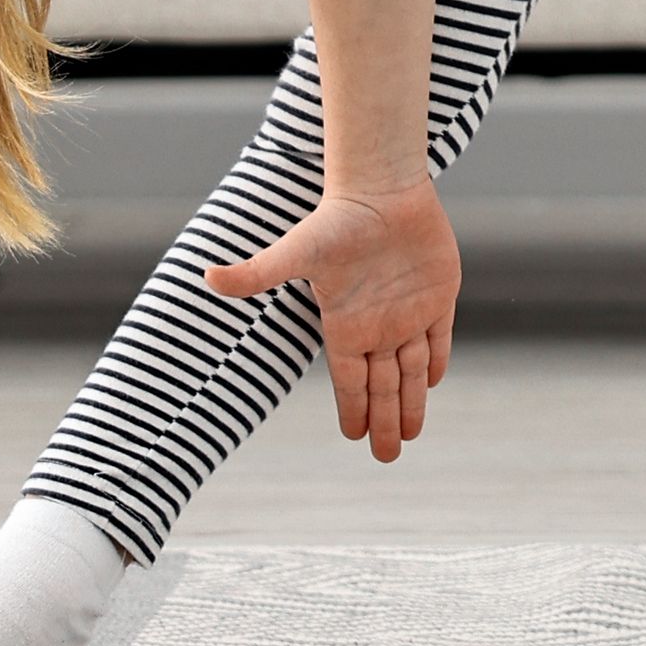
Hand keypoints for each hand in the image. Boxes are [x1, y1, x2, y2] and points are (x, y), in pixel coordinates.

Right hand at [200, 178, 461, 456]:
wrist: (382, 187)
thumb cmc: (338, 220)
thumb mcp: (296, 253)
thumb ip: (257, 273)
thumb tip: (207, 277)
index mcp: (345, 325)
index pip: (349, 381)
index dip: (354, 410)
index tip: (355, 438)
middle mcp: (376, 325)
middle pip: (382, 386)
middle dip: (385, 422)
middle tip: (387, 457)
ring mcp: (408, 310)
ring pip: (410, 370)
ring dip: (411, 402)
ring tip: (410, 436)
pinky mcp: (438, 293)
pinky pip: (437, 336)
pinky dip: (434, 360)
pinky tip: (430, 382)